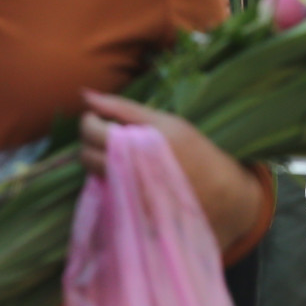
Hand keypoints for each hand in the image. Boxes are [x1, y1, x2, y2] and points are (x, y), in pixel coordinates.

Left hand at [80, 91, 264, 249]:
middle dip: (90, 141)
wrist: (219, 193)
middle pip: (86, 155)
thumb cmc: (194, 151)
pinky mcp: (129, 210)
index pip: (92, 132)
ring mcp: (127, 194)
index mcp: (137, 144)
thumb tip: (86, 94)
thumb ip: (123, 108)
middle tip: (110, 134)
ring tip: (121, 152)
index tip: (99, 117)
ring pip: (92, 173)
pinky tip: (128, 172)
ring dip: (99, 159)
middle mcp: (128, 172)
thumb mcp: (166, 122)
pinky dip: (109, 177)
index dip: (89, 121)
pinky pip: (104, 190)